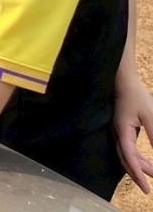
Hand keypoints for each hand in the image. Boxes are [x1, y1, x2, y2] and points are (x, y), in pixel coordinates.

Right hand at [115, 67, 152, 191]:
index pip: (130, 158)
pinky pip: (128, 147)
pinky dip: (137, 157)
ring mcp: (118, 131)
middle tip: (149, 188)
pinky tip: (144, 160)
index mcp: (123, 132)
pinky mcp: (122, 128)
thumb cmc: (136, 95)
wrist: (122, 79)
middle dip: (138, 174)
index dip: (138, 175)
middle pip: (126, 159)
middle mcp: (118, 134)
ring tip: (152, 174)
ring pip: (127, 154)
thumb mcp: (150, 115)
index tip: (146, 189)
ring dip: (139, 165)